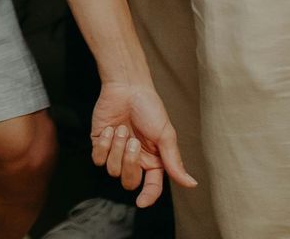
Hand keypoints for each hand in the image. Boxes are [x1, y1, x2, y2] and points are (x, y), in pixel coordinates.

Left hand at [90, 81, 196, 205]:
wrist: (127, 87)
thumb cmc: (149, 108)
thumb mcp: (166, 135)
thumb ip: (174, 162)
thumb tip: (191, 184)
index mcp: (153, 160)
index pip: (151, 187)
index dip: (147, 197)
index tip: (141, 202)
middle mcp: (134, 160)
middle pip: (129, 182)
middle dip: (129, 162)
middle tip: (133, 141)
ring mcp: (116, 153)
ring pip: (112, 170)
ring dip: (117, 148)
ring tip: (122, 129)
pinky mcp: (101, 144)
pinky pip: (98, 159)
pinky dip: (104, 145)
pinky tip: (110, 129)